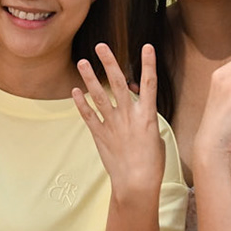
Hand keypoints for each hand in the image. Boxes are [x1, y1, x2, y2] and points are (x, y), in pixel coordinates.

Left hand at [74, 43, 165, 197]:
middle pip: (119, 83)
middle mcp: (129, 116)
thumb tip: (139, 111)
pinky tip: (75, 91)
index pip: (149, 83)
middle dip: (109, 63)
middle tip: (101, 46)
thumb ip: (146, 120)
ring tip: (82, 62)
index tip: (147, 46)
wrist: (137, 183)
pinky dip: (81, 103)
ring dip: (90, 78)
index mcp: (148, 115)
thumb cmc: (152, 163)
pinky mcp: (100, 135)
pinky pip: (89, 116)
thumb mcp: (155, 137)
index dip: (148, 64)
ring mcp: (113, 125)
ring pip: (100, 96)